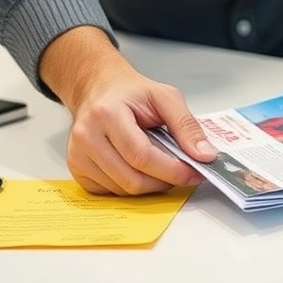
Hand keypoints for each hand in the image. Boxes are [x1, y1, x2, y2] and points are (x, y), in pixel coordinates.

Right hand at [41, 27, 217, 194]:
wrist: (98, 89)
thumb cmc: (129, 93)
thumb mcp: (165, 97)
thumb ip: (187, 126)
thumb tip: (205, 155)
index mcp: (107, 113)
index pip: (142, 156)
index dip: (173, 170)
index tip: (194, 172)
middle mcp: (87, 136)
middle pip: (132, 179)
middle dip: (164, 182)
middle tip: (182, 172)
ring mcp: (78, 155)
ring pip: (123, 190)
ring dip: (150, 185)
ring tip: (160, 165)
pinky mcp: (78, 170)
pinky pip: (111, 193)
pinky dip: (132, 186)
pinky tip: (138, 168)